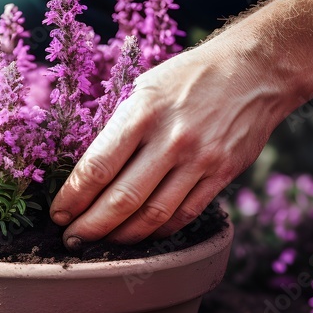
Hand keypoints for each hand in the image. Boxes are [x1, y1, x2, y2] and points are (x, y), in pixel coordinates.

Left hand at [49, 40, 287, 248]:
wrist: (253, 70)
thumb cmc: (189, 77)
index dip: (72, 198)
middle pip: (121, 199)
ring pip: (152, 215)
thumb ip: (119, 128)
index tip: (58, 213)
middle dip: (90, 227)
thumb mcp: (144, 87)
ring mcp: (199, 160)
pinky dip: (157, 231)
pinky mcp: (221, 175)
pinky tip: (140, 234)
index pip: (97, 167)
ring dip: (121, 236)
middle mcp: (171, 139)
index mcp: (142, 112)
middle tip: (71, 239)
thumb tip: (87, 173)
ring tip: (101, 243)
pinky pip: (183, 215)